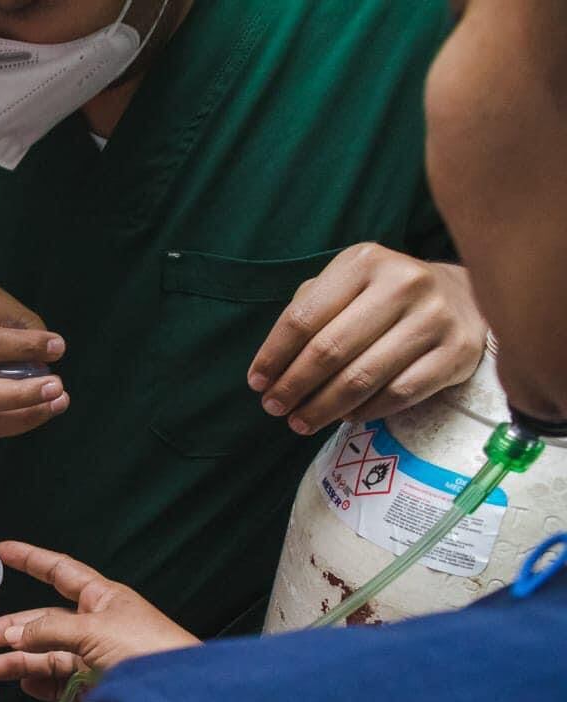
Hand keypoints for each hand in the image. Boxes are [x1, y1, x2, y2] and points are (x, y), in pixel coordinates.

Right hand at [0, 542, 197, 700]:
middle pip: (44, 620)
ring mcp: (94, 656)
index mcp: (102, 598)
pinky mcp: (95, 686)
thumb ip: (49, 631)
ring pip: (47, 654)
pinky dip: (39, 682)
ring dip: (19, 660)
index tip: (3, 550)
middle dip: (13, 627)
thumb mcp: (95, 630)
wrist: (182, 695)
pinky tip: (21, 682)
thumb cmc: (149, 649)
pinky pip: (59, 682)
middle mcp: (96, 625)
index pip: (59, 572)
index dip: (32, 560)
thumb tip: (14, 634)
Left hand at [247, 245, 486, 434]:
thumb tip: (268, 371)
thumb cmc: (383, 296)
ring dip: (323, 408)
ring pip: (363, 377)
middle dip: (294, 386)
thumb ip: (307, 314)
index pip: (303, 318)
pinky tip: (345, 417)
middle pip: (330, 350)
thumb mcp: (345, 286)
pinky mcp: (457, 351)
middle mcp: (403, 283)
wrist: (462, 298)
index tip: (256, 384)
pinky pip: (399, 394)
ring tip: (300, 422)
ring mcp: (434, 317)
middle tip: (274, 409)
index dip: (273, 356)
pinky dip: (365, 412)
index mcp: (364, 262)